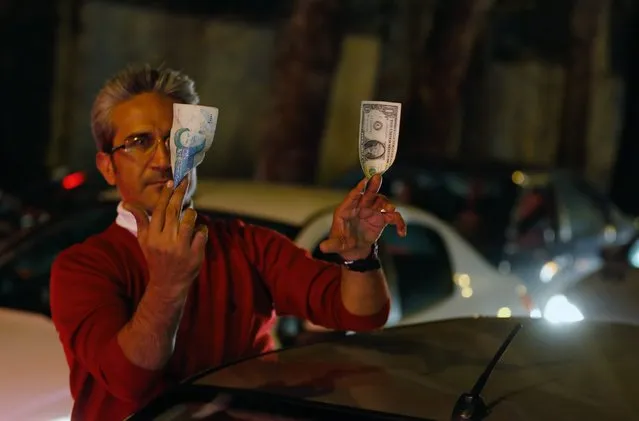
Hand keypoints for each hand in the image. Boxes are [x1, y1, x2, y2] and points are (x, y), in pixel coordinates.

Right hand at [124, 178, 207, 294]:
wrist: (167, 284)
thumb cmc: (156, 257)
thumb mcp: (144, 240)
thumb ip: (140, 220)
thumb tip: (126, 203)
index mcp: (152, 236)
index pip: (159, 210)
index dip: (166, 195)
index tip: (171, 181)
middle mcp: (165, 242)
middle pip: (174, 212)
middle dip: (180, 194)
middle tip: (185, 181)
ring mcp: (181, 249)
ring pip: (189, 221)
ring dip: (191, 213)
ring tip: (190, 213)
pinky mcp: (195, 255)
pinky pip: (202, 233)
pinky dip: (202, 229)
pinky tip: (198, 231)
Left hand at [319, 174, 405, 260]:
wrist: (354, 250)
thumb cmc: (342, 243)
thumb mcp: (336, 244)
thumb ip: (331, 245)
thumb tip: (323, 247)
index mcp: (346, 209)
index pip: (352, 196)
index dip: (358, 188)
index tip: (365, 179)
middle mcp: (360, 207)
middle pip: (368, 193)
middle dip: (373, 185)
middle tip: (378, 177)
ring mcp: (371, 211)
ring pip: (382, 202)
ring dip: (387, 205)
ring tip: (390, 212)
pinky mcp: (381, 219)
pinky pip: (393, 217)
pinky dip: (399, 223)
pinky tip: (402, 232)